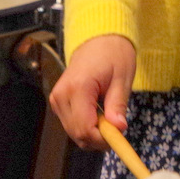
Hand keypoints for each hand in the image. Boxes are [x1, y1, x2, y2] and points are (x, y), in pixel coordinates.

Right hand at [48, 34, 135, 149]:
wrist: (98, 39)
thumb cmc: (114, 54)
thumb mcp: (122, 78)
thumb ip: (118, 105)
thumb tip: (119, 129)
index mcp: (78, 87)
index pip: (85, 128)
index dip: (102, 139)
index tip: (120, 137)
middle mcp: (61, 95)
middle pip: (77, 133)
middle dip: (99, 138)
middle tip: (119, 130)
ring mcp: (57, 99)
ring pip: (74, 132)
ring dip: (93, 133)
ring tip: (110, 118)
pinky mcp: (58, 101)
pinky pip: (72, 124)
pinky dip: (86, 126)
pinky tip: (99, 115)